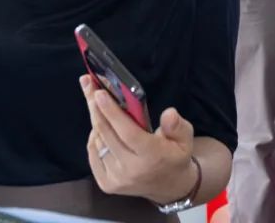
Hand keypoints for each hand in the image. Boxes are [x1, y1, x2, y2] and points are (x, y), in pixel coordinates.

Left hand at [80, 75, 198, 204]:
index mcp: (153, 157)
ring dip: (95, 120)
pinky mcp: (107, 184)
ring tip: (95, 103)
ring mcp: (117, 179)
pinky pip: (93, 154)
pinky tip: (99, 127)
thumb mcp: (185, 138)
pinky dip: (94, 137)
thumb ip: (178, 125)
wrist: (169, 186)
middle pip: (108, 134)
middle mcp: (132, 170)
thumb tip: (169, 113)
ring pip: (98, 142)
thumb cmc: (175, 155)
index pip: (128, 132)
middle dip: (96, 108)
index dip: (112, 112)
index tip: (100, 93)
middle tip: (90, 87)